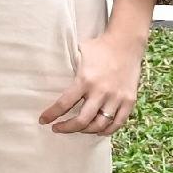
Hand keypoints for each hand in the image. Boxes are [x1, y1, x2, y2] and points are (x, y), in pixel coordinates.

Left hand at [40, 16, 145, 134]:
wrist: (127, 42)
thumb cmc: (100, 47)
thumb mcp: (79, 52)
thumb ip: (68, 66)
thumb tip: (51, 75)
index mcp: (85, 79)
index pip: (64, 103)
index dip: (51, 115)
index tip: (43, 120)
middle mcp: (101, 91)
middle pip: (82, 121)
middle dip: (66, 128)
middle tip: (58, 128)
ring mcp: (116, 97)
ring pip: (99, 125)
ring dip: (85, 131)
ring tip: (78, 128)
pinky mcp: (129, 100)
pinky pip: (117, 123)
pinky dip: (106, 130)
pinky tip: (97, 130)